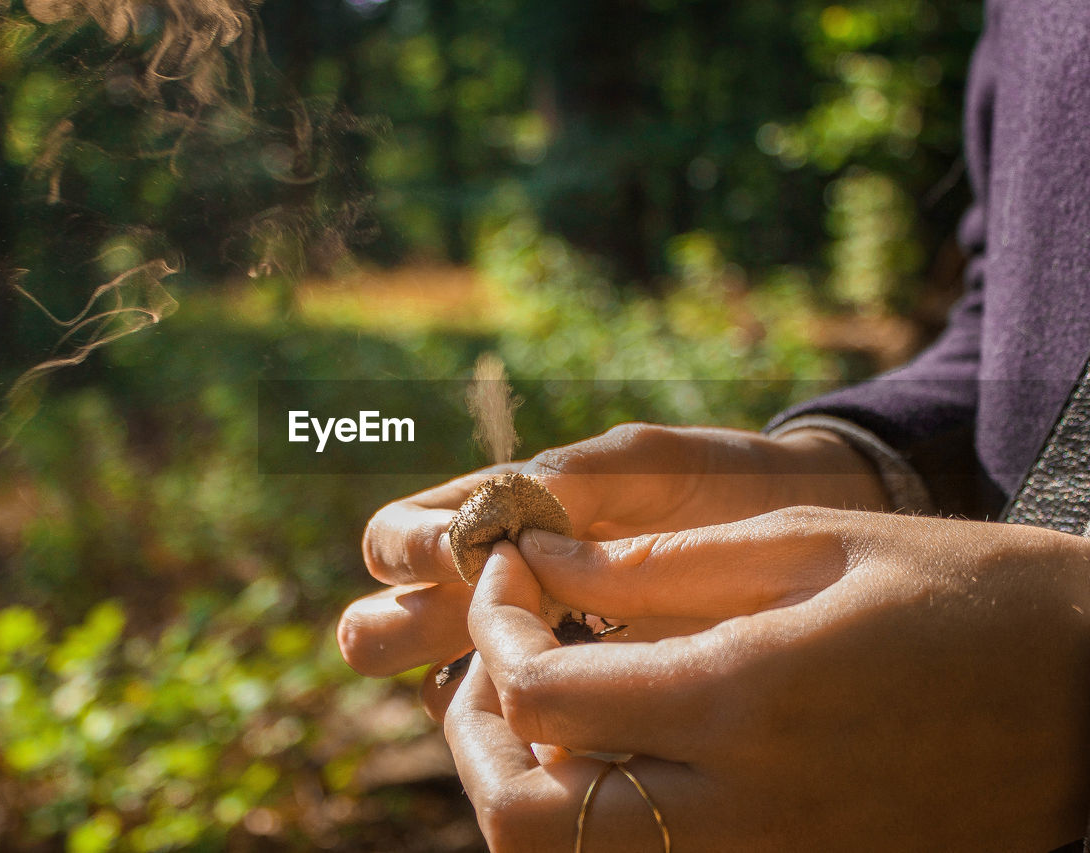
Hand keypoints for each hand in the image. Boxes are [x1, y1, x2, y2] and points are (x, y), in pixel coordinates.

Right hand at [338, 423, 889, 717]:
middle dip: (397, 632)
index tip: (465, 559)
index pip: (394, 541)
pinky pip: (517, 728)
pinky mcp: (580, 706)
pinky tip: (578, 720)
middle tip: (473, 631)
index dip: (410, 552)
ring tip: (535, 678)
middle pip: (381, 626)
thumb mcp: (649, 464)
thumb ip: (573, 481)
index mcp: (495, 518)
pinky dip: (525, 727)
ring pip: (440, 687)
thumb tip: (496, 524)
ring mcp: (530, 654)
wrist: (805, 536)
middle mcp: (491, 592)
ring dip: (464, 687)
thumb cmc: (723, 485)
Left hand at [446, 509, 1089, 851]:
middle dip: (476, 726)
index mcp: (742, 705)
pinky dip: (591, 814)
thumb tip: (534, 559)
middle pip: (522, 815)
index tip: (508, 570)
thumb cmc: (960, 596)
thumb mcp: (805, 545)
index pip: (538, 694)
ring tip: (539, 694)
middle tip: (491, 648)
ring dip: (523, 779)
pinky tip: (612, 741)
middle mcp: (741, 813)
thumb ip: (649, 562)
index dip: (493, 623)